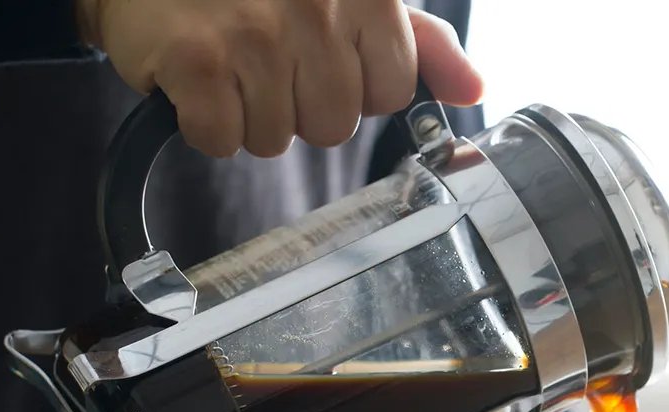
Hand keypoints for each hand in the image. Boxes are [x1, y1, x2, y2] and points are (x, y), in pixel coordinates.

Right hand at [76, 0, 483, 156]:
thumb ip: (416, 42)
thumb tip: (471, 90)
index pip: (389, 92)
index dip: (351, 88)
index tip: (316, 58)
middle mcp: (315, 6)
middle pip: (333, 127)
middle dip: (297, 107)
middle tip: (263, 59)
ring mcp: (254, 33)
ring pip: (274, 140)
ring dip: (247, 115)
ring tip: (226, 61)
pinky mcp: (198, 61)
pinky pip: (221, 141)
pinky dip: (203, 123)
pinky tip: (197, 78)